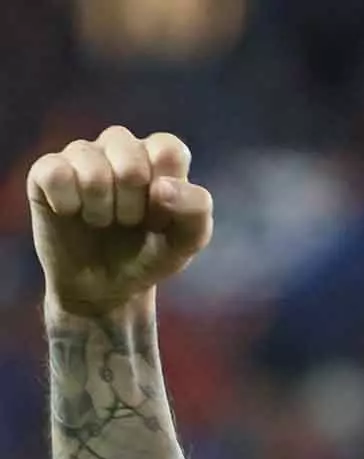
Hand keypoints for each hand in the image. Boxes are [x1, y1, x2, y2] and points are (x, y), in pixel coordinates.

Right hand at [29, 126, 212, 315]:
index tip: (160, 217)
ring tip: (103, 221)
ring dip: (101, 209)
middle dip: (134, 205)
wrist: (106, 285)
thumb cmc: (150, 254)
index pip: (167, 149)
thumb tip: (161, 187)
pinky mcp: (47, 170)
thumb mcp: (187, 240)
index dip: (166, 193)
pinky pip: (55, 173)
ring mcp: (82, 155)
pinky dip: (68, 204)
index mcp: (159, 156)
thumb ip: (195, 210)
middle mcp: (121, 147)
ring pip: (92, 167)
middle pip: (130, 160)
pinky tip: (73, 214)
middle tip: (130, 222)